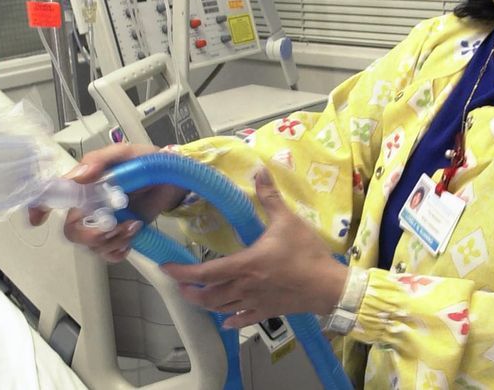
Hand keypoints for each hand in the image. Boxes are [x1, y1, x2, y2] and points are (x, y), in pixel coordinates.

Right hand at [28, 143, 187, 262]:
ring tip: (133, 226)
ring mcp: (104, 223)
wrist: (174, 177)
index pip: (54, 196)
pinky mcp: (119, 236)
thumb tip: (77, 176)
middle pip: (72, 230)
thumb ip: (100, 160)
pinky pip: (107, 254)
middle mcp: (90, 206)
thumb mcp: (125, 153)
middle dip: (90, 234)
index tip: (38, 221)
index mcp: (86, 185)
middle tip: (114, 226)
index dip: (40, 208)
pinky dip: (117, 251)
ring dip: (112, 240)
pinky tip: (130, 239)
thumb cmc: (147, 161)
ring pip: (91, 245)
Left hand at [162, 168, 347, 328]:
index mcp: (245, 265)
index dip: (182, 273)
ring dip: (206, 305)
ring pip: (222, 309)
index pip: (205, 273)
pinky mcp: (268, 311)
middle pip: (208, 297)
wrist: (328, 286)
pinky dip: (231, 320)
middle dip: (190, 292)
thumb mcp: (287, 221)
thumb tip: (259, 171)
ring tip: (197, 298)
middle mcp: (244, 287)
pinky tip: (226, 321)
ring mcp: (255, 302)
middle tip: (180, 285)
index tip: (166, 269)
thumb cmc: (306, 253)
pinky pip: (244, 319)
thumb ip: (270, 197)